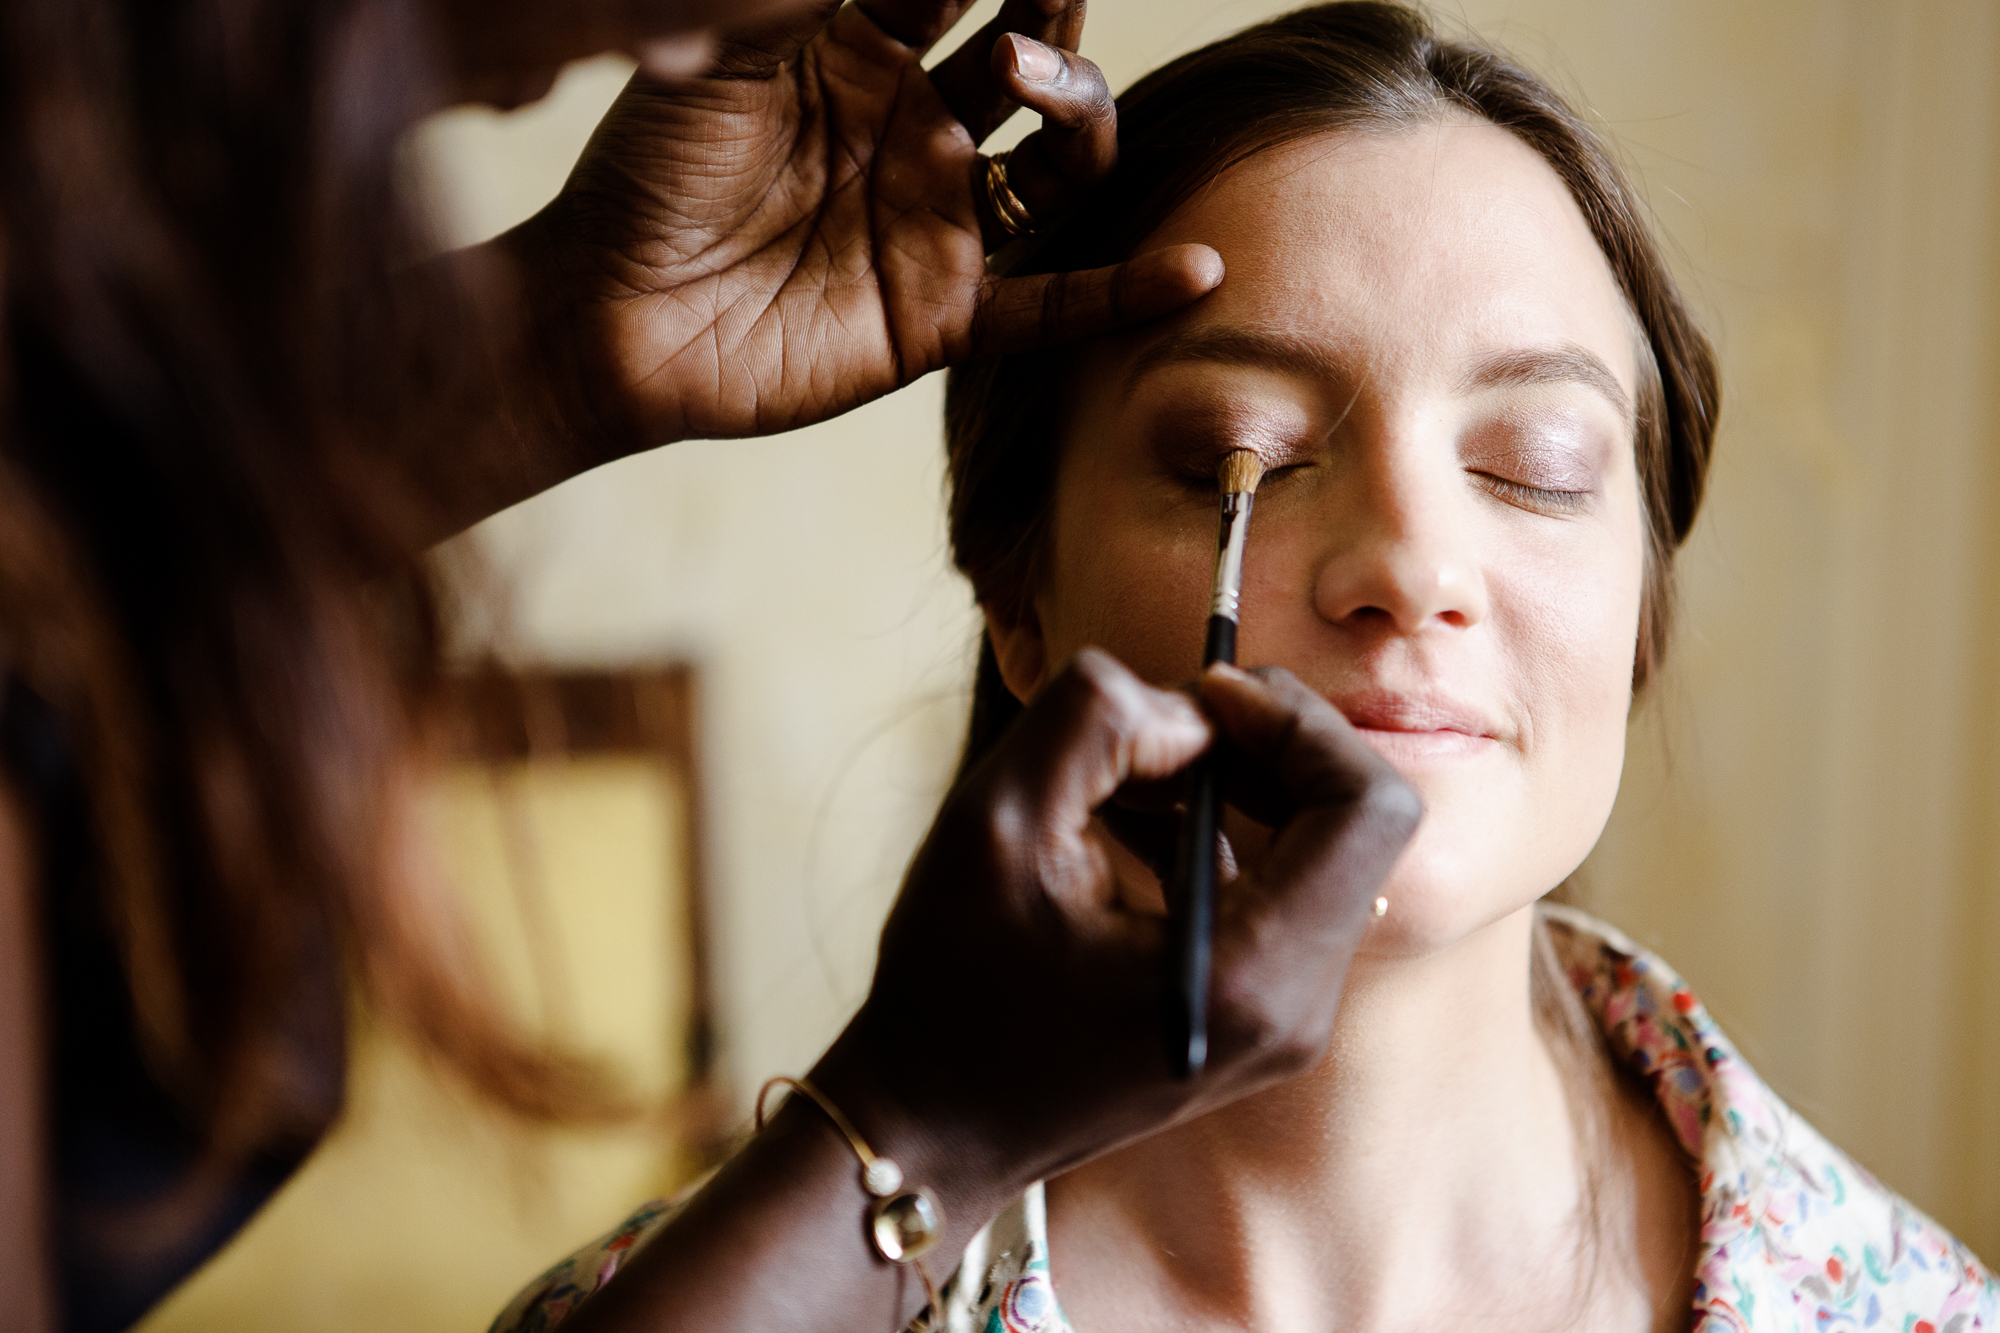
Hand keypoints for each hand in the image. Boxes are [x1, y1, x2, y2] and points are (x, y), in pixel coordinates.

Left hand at [506, 0, 1222, 451]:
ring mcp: (936, 222)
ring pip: (1059, 162)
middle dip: (1043, 4)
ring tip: (1021, 75)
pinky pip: (1054, 305)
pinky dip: (1127, 293)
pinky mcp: (940, 315)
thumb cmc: (643, 174)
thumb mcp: (717, 56)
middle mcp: (916, 128)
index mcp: (858, 50)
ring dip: (1072, 106)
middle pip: (1027, 53)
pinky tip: (1196, 270)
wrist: (606, 316)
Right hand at [812, 650, 1421, 1201]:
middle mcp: (1294, 1008)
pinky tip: (1130, 822)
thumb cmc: (950, 989)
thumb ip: (1095, 723)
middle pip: (1354, 822)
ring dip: (1236, 781)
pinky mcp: (1258, 1015)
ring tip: (1125, 778)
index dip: (1299, 724)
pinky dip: (1219, 830)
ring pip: (1318, 848)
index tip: (1204, 697)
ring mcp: (1284, 1020)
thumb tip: (1190, 710)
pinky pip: (1279, 888)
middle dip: (1267, 743)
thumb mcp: (995, 821)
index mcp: (1249, 975)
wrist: (934, 1126)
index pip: (1368, 808)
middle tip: (1163, 720)